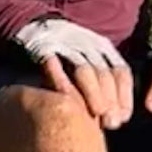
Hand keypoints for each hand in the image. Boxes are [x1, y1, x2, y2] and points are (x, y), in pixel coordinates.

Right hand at [12, 16, 132, 128]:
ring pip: (86, 70)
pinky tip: (65, 100)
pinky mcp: (44, 46)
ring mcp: (66, 43)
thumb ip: (96, 84)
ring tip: (97, 113)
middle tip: (111, 122)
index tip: (123, 119)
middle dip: (112, 99)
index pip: (121, 72)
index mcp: (101, 47)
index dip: (124, 97)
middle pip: (106, 73)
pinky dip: (62, 83)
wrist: (28, 28)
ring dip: (94, 93)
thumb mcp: (83, 64)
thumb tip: (114, 117)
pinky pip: (56, 66)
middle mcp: (87, 43)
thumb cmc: (58, 58)